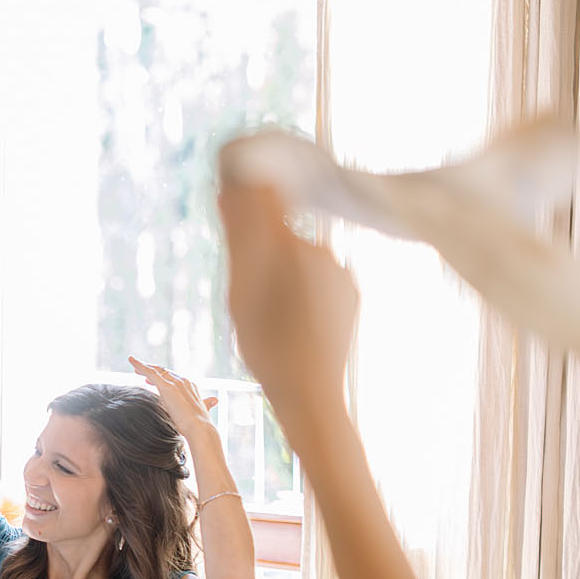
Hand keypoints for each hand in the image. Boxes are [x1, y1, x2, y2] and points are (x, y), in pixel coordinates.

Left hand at [128, 357, 218, 442]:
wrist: (199, 428)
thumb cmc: (199, 424)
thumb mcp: (201, 411)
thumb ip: (206, 404)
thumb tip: (215, 400)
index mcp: (190, 386)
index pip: (173, 377)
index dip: (162, 377)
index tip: (150, 380)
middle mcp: (183, 381)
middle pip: (164, 372)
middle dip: (152, 371)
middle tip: (139, 371)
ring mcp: (175, 382)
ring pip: (156, 371)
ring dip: (144, 368)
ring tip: (134, 368)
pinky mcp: (167, 386)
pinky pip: (150, 372)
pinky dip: (140, 365)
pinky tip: (131, 360)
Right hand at [218, 181, 359, 412]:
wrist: (310, 394)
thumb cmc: (270, 345)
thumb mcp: (241, 289)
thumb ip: (242, 234)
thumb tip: (234, 183)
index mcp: (296, 245)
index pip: (266, 202)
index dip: (243, 207)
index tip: (230, 227)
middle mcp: (325, 253)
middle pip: (280, 237)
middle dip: (258, 257)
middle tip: (245, 299)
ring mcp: (341, 276)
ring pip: (296, 264)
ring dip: (276, 280)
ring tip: (264, 318)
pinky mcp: (349, 298)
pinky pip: (313, 284)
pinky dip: (296, 296)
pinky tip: (287, 324)